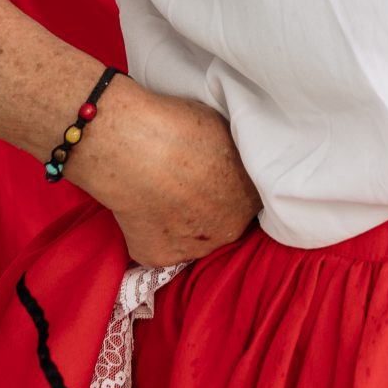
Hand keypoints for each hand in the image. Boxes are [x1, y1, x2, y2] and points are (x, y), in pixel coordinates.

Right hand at [75, 85, 260, 267]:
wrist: (137, 151)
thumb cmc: (184, 130)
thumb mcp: (227, 133)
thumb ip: (233, 158)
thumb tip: (228, 160)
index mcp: (250, 198)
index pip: (247, 197)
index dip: (227, 185)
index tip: (210, 174)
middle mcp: (229, 230)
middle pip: (222, 221)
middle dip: (207, 206)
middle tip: (183, 183)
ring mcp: (193, 249)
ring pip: (191, 238)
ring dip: (181, 222)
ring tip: (159, 193)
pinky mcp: (158, 257)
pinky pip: (158, 245)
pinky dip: (150, 231)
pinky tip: (141, 206)